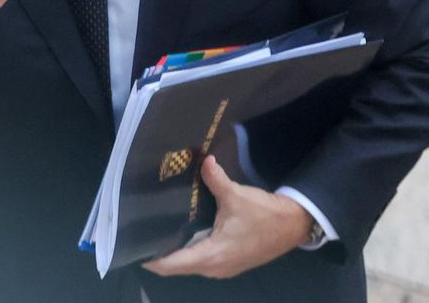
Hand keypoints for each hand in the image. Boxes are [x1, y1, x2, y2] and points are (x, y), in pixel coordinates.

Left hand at [142, 155, 312, 278]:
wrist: (294, 225)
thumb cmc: (264, 215)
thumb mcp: (237, 195)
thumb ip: (216, 179)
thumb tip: (204, 160)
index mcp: (213, 255)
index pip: (174, 265)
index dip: (153, 260)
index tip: (135, 249)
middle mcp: (215, 267)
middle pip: (178, 267)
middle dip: (160, 256)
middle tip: (143, 236)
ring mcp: (224, 268)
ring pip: (191, 266)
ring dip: (175, 255)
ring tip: (158, 235)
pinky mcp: (231, 264)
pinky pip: (202, 262)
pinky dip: (190, 253)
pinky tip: (183, 236)